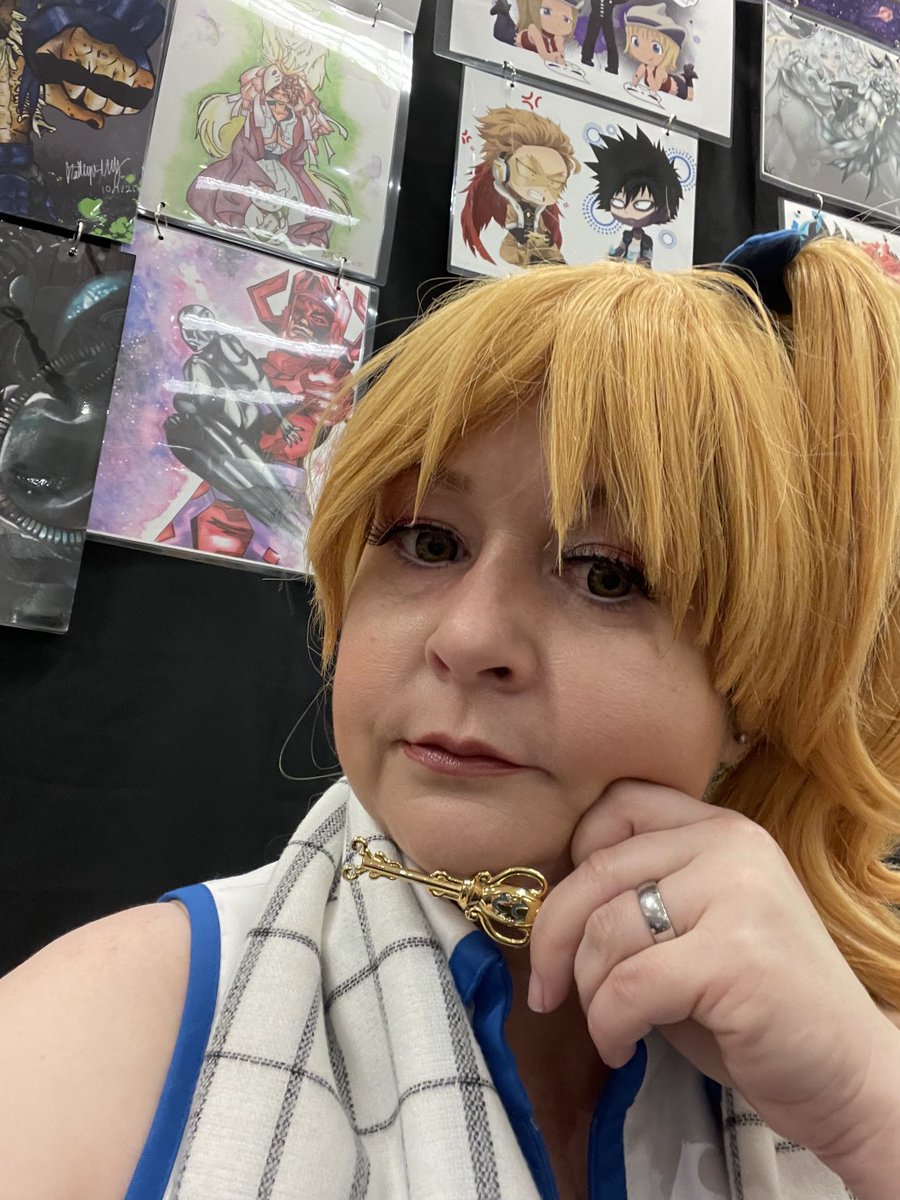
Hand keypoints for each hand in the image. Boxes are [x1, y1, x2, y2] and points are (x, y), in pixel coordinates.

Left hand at [528, 780, 897, 1167]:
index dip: (575, 857)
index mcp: (722, 829)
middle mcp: (730, 846)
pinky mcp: (735, 957)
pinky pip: (628, 985)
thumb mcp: (697, 928)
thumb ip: (639, 897)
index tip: (567, 916)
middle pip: (597, 870)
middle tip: (545, 990)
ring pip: (607, 931)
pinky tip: (624, 1046)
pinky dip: (609, 1026)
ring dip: (589, 992)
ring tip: (610, 1025)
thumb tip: (549, 905)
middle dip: (554, 938)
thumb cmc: (756, 1005)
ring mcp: (737, 896)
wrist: (848, 1075)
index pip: (619, 803)